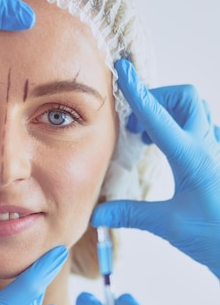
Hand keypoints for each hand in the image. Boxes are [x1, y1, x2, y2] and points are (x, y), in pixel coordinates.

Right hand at [92, 58, 219, 279]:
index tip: (123, 68)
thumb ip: (130, 214)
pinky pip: (204, 128)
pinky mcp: (219, 161)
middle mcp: (207, 146)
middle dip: (157, 99)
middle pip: (185, 98)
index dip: (137, 91)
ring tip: (148, 138)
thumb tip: (96, 216)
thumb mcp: (168, 225)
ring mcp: (217, 151)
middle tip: (136, 124)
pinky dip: (182, 128)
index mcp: (192, 156)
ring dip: (170, 112)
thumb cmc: (213, 236)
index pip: (158, 116)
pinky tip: (172, 151)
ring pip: (196, 110)